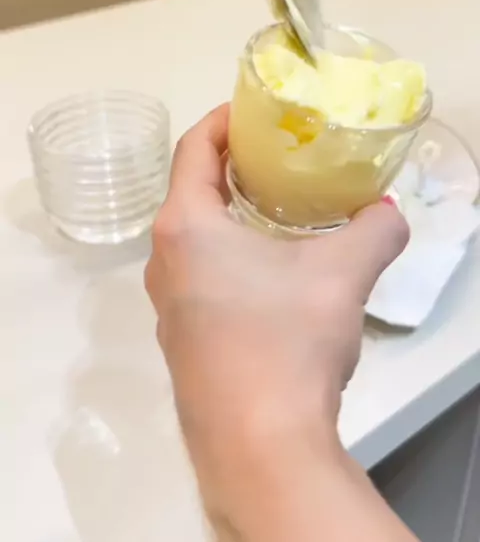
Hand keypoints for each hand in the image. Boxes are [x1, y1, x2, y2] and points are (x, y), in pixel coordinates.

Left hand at [145, 104, 408, 496]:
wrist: (259, 447)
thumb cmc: (288, 341)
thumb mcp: (342, 274)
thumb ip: (374, 230)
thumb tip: (387, 212)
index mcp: (187, 226)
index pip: (192, 148)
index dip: (222, 119)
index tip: (254, 111)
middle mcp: (163, 260)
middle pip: (191, 193)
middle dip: (232, 169)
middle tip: (278, 160)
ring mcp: (167, 307)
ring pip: (194, 242)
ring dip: (231, 220)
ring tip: (280, 215)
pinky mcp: (182, 344)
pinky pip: (200, 282)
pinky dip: (229, 262)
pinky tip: (271, 282)